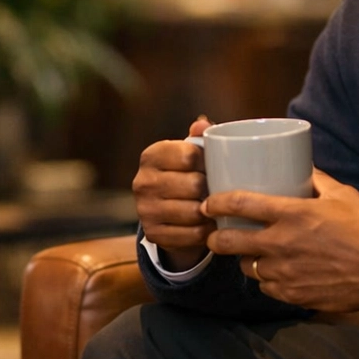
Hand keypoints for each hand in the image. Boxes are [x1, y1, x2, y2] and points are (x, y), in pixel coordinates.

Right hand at [133, 116, 214, 269]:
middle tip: (216, 191)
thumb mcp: (188, 154)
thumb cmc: (183, 176)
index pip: (190, 155)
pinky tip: (207, 224)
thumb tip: (202, 123)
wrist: (165, 214)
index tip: (212, 167)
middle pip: (194, 184)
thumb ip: (197, 138)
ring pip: (195, 211)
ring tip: (215, 208)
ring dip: (210, 212)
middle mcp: (143, 181)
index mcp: (151, 156)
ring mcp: (145, 209)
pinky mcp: (153, 233)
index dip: (208, 162)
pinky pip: (193, 234)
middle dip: (210, 189)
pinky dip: (205, 231)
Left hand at [203, 169, 358, 312]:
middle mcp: (281, 244)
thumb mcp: (341, 194)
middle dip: (215, 238)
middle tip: (215, 234)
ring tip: (251, 252)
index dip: (216, 202)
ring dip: (245, 258)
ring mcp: (284, 272)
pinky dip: (266, 278)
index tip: (209, 202)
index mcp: (291, 214)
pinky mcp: (292, 294)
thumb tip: (300, 165)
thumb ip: (316, 180)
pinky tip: (274, 271)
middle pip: (229, 242)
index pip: (239, 204)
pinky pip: (266, 286)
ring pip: (246, 267)